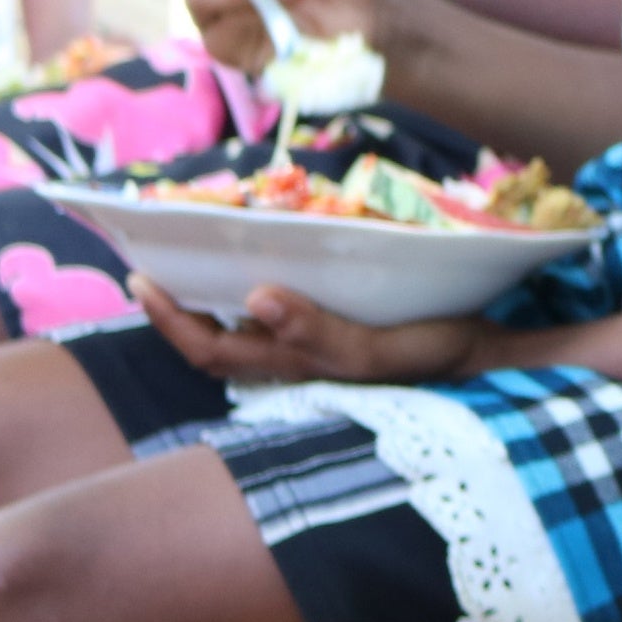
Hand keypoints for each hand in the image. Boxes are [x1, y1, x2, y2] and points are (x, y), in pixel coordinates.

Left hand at [134, 274, 488, 384]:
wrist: (481, 357)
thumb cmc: (427, 352)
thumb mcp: (373, 347)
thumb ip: (315, 330)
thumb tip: (254, 296)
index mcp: (290, 365)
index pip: (208, 350)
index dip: (168, 320)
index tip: (140, 276)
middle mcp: (288, 358)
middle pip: (211, 342)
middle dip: (174, 307)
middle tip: (149, 258)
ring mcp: (307, 346)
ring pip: (238, 328)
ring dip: (207, 296)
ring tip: (187, 255)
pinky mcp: (330, 327)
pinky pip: (272, 311)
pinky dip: (248, 287)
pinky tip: (252, 260)